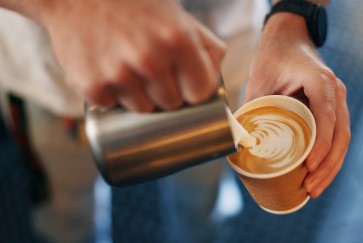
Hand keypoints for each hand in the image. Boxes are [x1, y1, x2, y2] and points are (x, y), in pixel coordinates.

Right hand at [39, 0, 224, 110]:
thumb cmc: (134, 5)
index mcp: (178, 40)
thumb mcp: (177, 15)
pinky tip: (108, 71)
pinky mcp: (91, 85)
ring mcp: (118, 74)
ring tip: (128, 68)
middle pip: (171, 104)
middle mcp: (150, 59)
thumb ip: (206, 46)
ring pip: (143, 109)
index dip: (193, 90)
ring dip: (139, 95)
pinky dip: (112, 94)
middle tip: (151, 69)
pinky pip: (113, 106)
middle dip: (166, 92)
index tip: (185, 84)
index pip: (200, 93)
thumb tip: (214, 79)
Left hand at [244, 13, 350, 197]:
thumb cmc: (273, 58)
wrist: (287, 40)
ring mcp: (335, 101)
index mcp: (319, 81)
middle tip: (311, 188)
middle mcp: (334, 91)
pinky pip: (336, 135)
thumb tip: (239, 143)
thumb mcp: (259, 81)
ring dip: (331, 166)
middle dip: (327, 165)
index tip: (309, 166)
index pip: (327, 116)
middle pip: (341, 134)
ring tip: (314, 189)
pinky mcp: (330, 109)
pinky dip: (329, 156)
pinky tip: (318, 173)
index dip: (321, 144)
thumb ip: (252, 109)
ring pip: (342, 138)